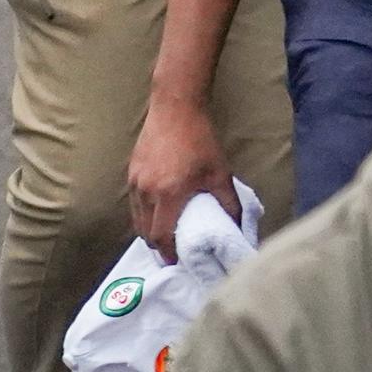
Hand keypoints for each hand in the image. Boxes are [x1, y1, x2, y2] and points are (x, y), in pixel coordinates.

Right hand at [125, 89, 231, 250]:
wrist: (175, 108)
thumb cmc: (200, 140)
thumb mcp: (220, 173)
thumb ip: (229, 203)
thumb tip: (239, 226)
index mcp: (169, 194)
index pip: (162, 236)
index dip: (169, 254)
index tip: (178, 262)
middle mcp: (147, 190)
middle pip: (145, 231)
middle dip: (157, 246)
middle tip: (172, 254)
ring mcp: (136, 180)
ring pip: (137, 217)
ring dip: (148, 230)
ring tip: (164, 236)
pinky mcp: (131, 170)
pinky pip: (134, 202)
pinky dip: (143, 213)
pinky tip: (156, 212)